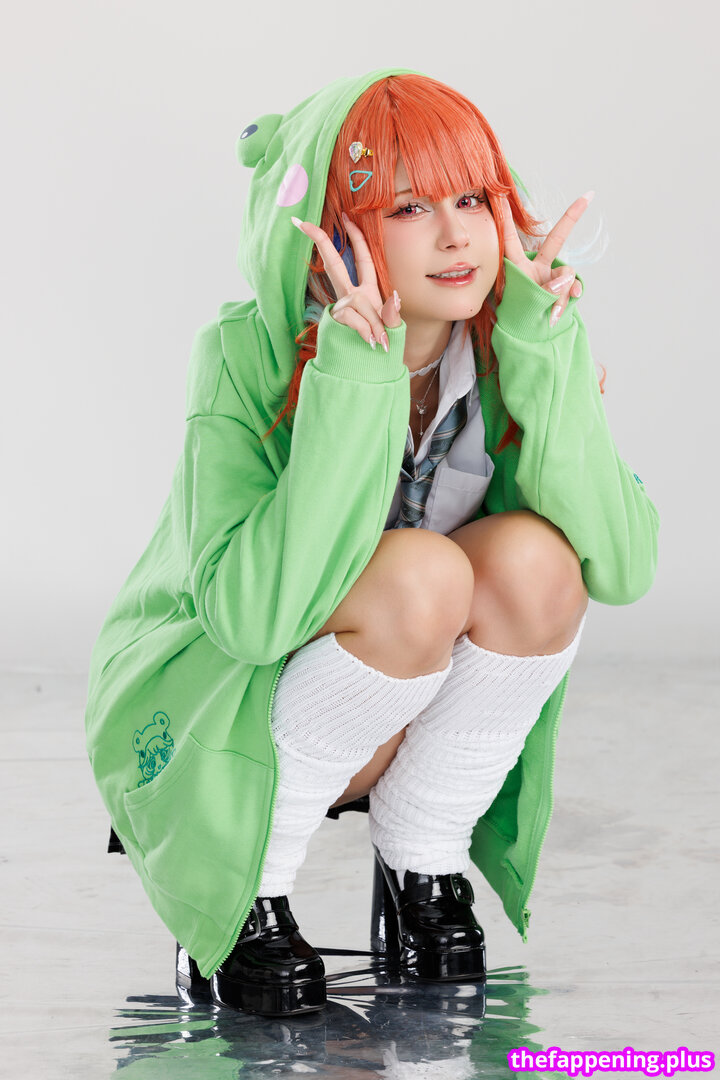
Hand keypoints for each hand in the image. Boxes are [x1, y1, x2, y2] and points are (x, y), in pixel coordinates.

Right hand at [292, 213, 400, 350]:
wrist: (369, 368)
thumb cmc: (382, 345)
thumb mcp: (393, 328)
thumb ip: (393, 314)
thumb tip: (394, 297)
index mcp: (367, 291)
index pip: (361, 258)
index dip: (354, 237)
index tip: (343, 215)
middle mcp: (351, 295)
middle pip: (333, 265)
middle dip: (321, 243)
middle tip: (303, 223)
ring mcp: (343, 308)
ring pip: (356, 301)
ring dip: (372, 322)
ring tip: (380, 341)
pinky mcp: (338, 321)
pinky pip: (354, 319)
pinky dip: (365, 330)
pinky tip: (371, 342)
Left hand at [498, 191, 593, 325]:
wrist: (528, 337)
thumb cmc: (519, 317)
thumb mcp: (526, 302)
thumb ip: (548, 289)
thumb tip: (568, 278)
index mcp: (518, 266)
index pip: (511, 238)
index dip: (507, 218)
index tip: (502, 195)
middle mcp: (537, 266)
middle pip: (557, 239)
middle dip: (572, 217)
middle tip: (587, 196)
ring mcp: (552, 277)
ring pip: (567, 275)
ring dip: (559, 294)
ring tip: (548, 313)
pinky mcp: (564, 288)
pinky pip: (572, 288)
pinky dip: (567, 301)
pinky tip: (557, 314)